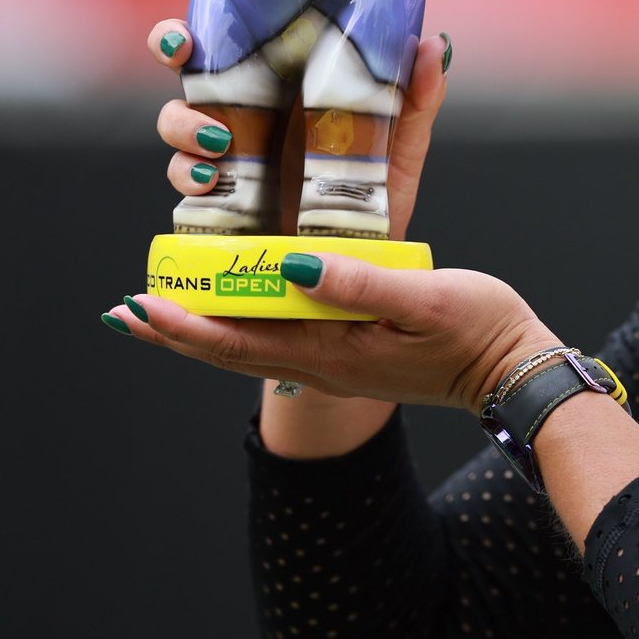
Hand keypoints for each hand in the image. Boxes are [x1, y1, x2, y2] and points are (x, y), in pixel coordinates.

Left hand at [108, 257, 558, 414]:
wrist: (514, 372)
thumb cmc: (478, 331)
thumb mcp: (424, 299)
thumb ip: (359, 284)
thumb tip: (291, 267)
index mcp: (332, 350)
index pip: (238, 340)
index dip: (183, 323)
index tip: (139, 303)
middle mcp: (323, 362)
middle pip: (229, 350)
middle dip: (174, 330)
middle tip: (123, 311)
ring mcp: (336, 361)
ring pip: (250, 346)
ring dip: (200, 329)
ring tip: (159, 312)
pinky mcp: (352, 351)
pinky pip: (279, 340)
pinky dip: (242, 324)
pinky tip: (236, 309)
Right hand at [146, 0, 451, 239]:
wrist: (359, 264)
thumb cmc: (378, 192)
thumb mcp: (402, 141)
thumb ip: (415, 95)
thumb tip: (435, 44)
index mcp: (285, 71)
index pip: (242, 11)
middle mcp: (247, 100)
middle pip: (187, 52)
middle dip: (169, 38)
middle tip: (181, 46)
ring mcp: (225, 144)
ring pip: (174, 113)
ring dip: (180, 119)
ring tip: (217, 140)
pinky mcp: (215, 194)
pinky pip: (182, 176)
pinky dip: (186, 174)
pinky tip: (210, 179)